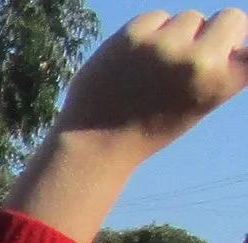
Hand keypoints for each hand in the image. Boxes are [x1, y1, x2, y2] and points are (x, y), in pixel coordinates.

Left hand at [8, 10, 247, 241]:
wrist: (95, 141)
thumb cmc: (151, 125)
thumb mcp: (200, 102)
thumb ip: (222, 71)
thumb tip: (238, 41)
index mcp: (222, 82)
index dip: (243, 44)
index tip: (234, 51)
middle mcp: (198, 61)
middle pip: (230, 17)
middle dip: (215, 31)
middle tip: (194, 52)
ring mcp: (165, 46)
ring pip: (189, 17)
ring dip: (178, 33)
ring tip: (156, 64)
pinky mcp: (133, 35)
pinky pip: (157, 16)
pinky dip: (150, 31)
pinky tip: (135, 58)